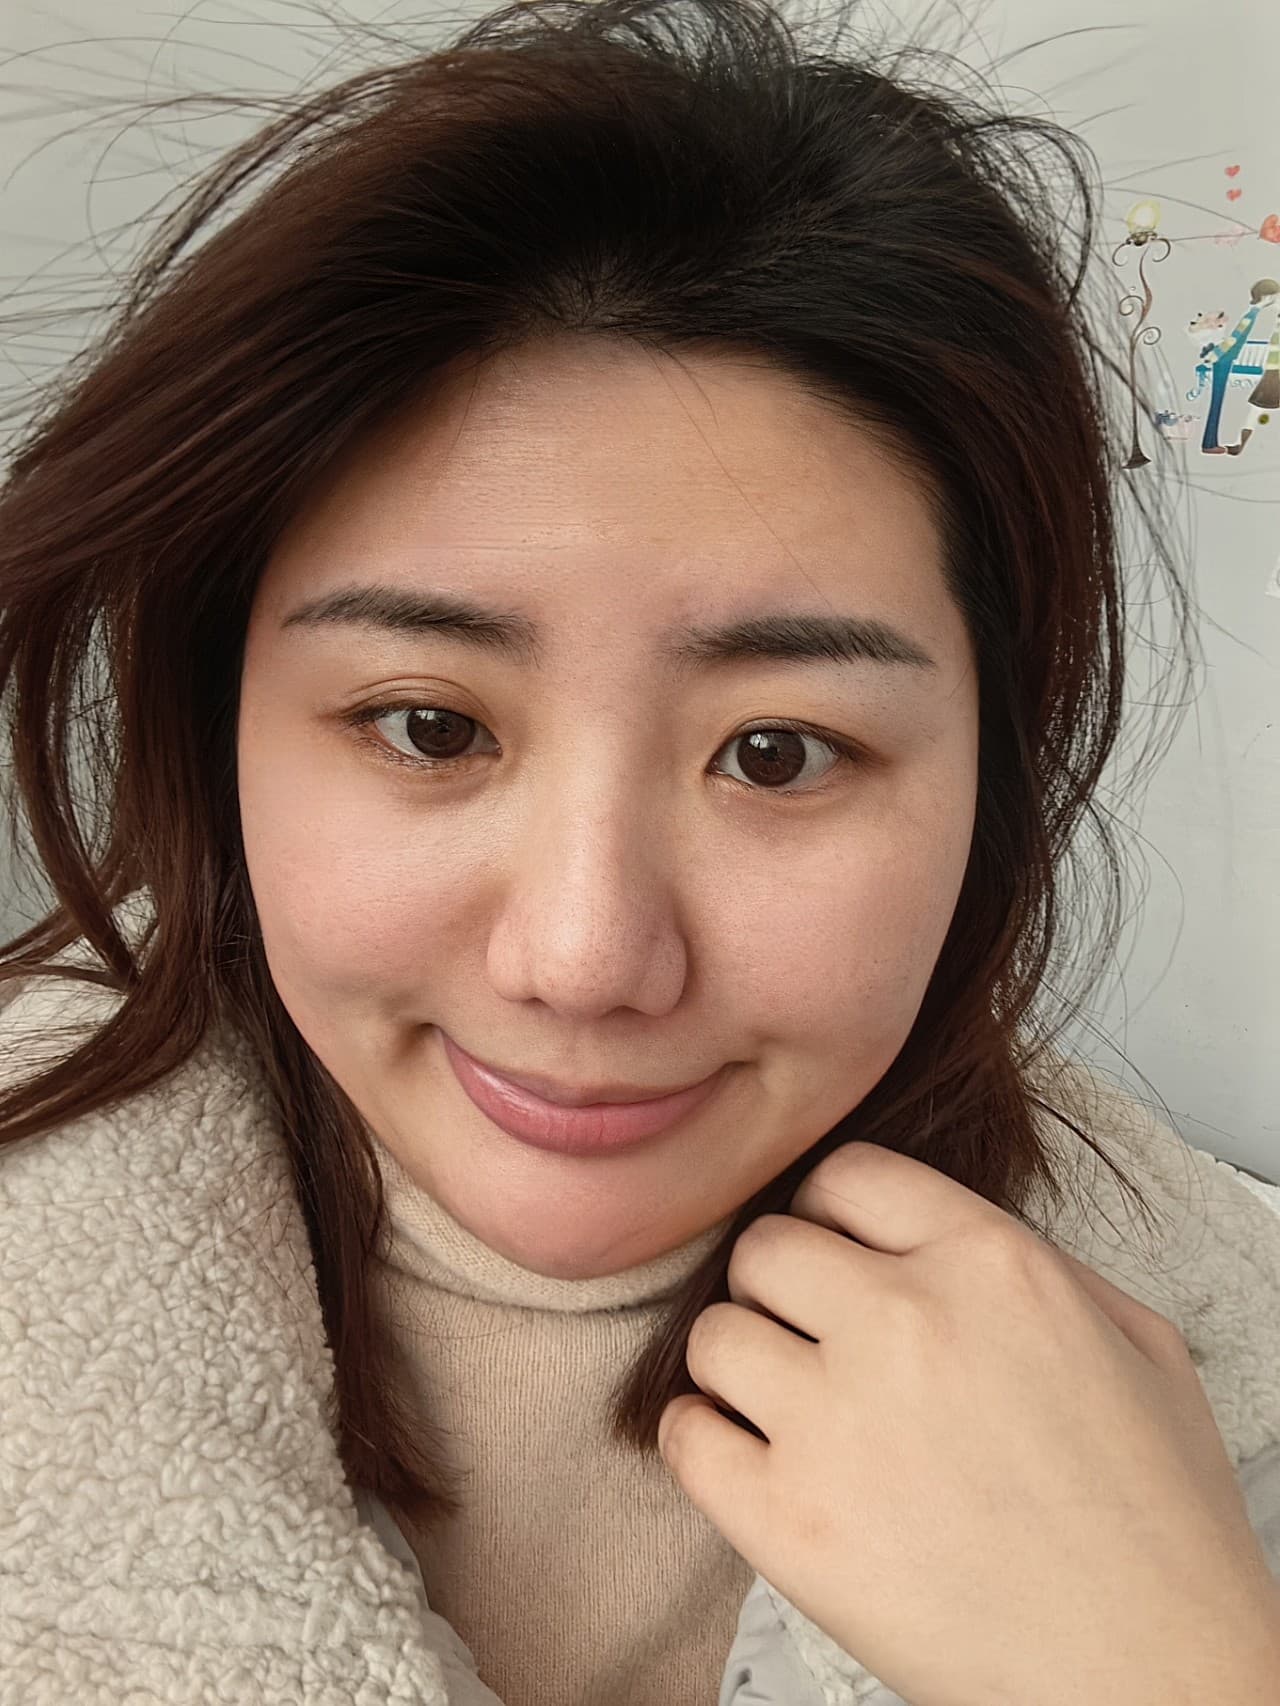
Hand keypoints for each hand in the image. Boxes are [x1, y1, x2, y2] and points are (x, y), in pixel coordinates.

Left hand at [657, 1139, 1279, 1705]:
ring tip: (784, 1406)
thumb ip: (1028, 1263)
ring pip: (712, 1334)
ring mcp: (836, 1422)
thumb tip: (931, 1239)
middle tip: (809, 1337)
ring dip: (740, 1365)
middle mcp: (904, 1323)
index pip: (848, 1173)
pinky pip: (685, 1435)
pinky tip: (747, 1460)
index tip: (833, 1251)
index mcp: (990, 1264)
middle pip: (764, 1246)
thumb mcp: (1135, 1343)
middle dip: (781, 1287)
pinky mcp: (789, 1522)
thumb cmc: (1157, 1523)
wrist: (1157, 1678)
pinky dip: (701, 1441)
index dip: (833, 1213)